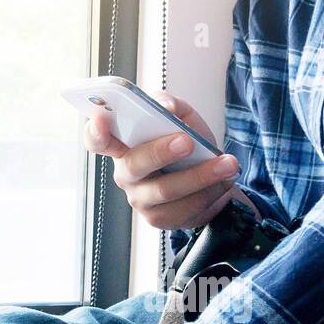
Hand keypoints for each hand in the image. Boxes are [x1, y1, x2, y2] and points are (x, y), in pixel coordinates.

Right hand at [83, 89, 258, 230]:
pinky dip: (210, 193)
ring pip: (167, 190)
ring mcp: (140, 199)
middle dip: (161, 152)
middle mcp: (125, 173)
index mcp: (122, 144)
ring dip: (202, 176)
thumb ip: (169, 103)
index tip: (101, 118)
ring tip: (229, 164)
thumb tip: (166, 109)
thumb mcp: (180, 115)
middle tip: (188, 142)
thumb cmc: (187, 141)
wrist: (210, 177)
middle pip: (134, 165)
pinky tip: (225, 182)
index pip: (97, 140)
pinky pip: (185, 208)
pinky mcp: (159, 219)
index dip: (95, 130)